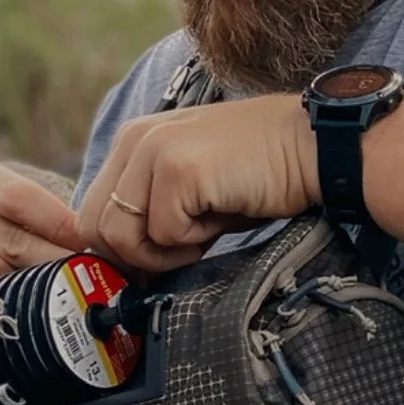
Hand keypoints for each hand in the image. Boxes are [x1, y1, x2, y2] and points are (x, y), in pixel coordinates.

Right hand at [0, 162, 80, 333]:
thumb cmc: (17, 252)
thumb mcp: (39, 225)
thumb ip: (64, 221)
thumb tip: (102, 238)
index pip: (20, 197)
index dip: (59, 224)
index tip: (87, 247)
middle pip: (11, 241)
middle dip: (52, 266)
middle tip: (78, 284)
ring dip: (18, 291)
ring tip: (36, 298)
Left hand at [76, 96, 319, 273]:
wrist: (312, 147)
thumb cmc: (256, 174)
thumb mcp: (189, 188)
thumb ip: (149, 211)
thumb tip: (122, 264)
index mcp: (133, 140)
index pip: (92, 211)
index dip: (118, 249)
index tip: (152, 263)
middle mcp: (135, 139)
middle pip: (96, 228)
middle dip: (137, 256)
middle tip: (182, 250)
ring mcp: (154, 150)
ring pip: (122, 236)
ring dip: (164, 250)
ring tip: (204, 231)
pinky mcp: (177, 169)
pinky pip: (163, 233)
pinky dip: (193, 240)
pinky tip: (221, 215)